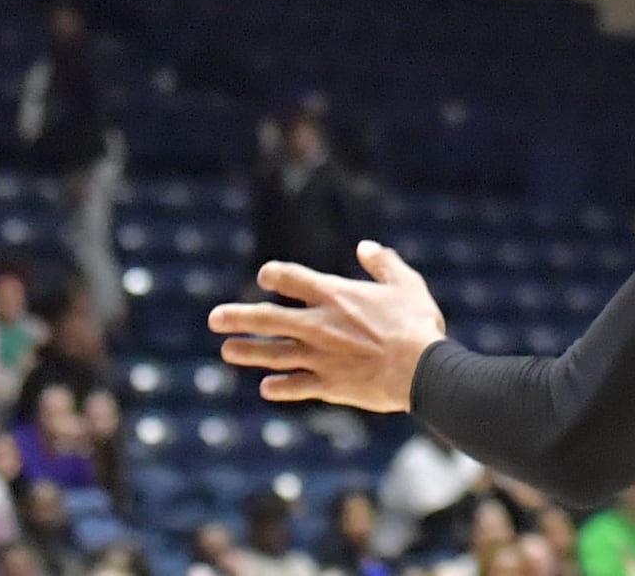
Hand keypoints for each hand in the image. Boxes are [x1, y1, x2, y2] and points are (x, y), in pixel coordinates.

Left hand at [209, 246, 445, 410]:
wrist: (420, 370)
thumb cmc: (417, 324)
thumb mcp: (406, 283)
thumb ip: (383, 263)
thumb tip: (365, 247)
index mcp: (337, 296)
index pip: (294, 279)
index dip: (275, 275)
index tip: (264, 277)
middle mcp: (320, 325)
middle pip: (270, 319)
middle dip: (239, 317)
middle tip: (214, 319)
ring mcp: (320, 357)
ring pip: (275, 354)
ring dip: (248, 351)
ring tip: (227, 350)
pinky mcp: (328, 384)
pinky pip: (296, 385)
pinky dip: (279, 386)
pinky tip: (266, 387)